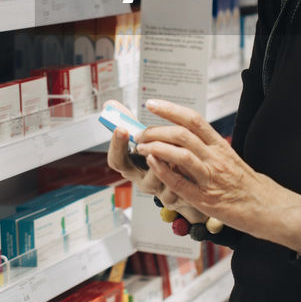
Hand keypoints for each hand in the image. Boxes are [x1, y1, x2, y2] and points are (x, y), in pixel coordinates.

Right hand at [104, 101, 206, 224]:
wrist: (189, 186)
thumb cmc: (163, 160)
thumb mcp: (146, 142)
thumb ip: (130, 122)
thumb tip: (110, 104)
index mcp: (133, 167)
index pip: (116, 159)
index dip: (116, 145)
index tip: (121, 128)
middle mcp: (143, 180)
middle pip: (137, 171)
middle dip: (143, 148)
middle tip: (152, 136)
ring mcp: (158, 190)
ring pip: (158, 175)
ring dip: (166, 156)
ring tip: (177, 145)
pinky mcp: (176, 196)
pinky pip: (178, 184)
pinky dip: (183, 168)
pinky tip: (191, 158)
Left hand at [135, 99, 300, 251]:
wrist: (268, 208)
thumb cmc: (246, 184)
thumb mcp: (229, 159)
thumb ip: (207, 149)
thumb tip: (182, 139)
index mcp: (220, 146)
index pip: (194, 120)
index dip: (171, 109)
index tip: (152, 103)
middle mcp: (216, 158)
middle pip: (182, 134)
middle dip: (156, 130)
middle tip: (141, 133)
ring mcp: (211, 178)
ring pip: (181, 154)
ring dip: (156, 147)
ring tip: (142, 146)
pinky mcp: (206, 199)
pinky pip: (180, 182)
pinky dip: (163, 170)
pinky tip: (152, 163)